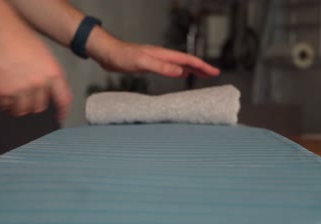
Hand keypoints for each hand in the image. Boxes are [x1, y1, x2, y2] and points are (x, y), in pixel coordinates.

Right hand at [0, 26, 71, 120]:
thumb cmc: (16, 35)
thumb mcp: (42, 54)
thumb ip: (46, 72)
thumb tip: (45, 88)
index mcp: (53, 72)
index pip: (64, 99)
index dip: (62, 111)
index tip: (60, 116)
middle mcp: (40, 83)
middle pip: (40, 106)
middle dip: (34, 104)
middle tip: (27, 97)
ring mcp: (21, 89)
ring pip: (22, 109)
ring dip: (18, 106)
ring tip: (13, 96)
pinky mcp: (4, 92)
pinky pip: (5, 105)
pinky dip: (4, 102)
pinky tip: (3, 93)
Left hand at [87, 29, 219, 77]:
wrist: (106, 52)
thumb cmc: (121, 56)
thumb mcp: (142, 62)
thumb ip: (161, 67)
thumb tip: (180, 71)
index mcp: (163, 54)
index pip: (188, 60)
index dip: (202, 66)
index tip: (214, 73)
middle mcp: (162, 55)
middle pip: (186, 61)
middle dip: (201, 67)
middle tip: (213, 75)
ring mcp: (156, 59)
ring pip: (179, 64)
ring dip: (192, 69)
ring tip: (202, 75)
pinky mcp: (149, 64)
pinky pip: (170, 68)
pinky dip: (180, 71)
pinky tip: (181, 74)